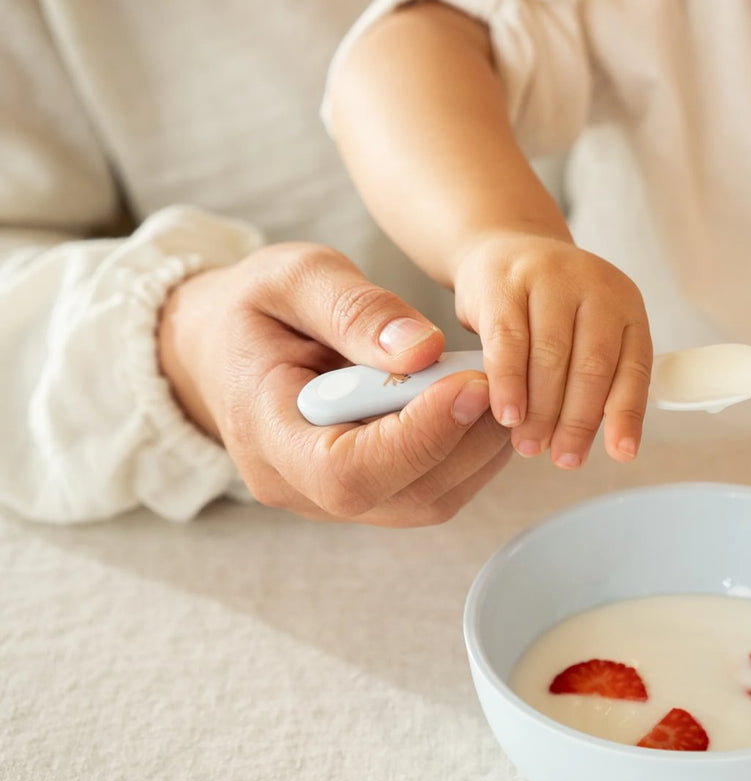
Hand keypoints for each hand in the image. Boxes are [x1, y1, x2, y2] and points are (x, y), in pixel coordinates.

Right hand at [158, 243, 511, 525]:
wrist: (224, 347)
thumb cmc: (256, 309)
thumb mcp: (293, 278)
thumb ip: (355, 310)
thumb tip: (423, 350)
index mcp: (264, 434)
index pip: (347, 472)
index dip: (418, 437)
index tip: (469, 385)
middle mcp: (298, 486)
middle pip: (403, 494)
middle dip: (465, 436)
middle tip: (496, 373)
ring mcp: (334, 502)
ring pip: (430, 500)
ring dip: (478, 446)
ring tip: (491, 380)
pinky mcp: (369, 496)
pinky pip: (435, 491)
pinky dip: (471, 450)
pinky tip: (477, 401)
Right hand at [451, 229, 651, 468]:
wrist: (503, 249)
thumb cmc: (548, 309)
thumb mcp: (586, 333)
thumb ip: (597, 378)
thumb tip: (601, 444)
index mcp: (626, 306)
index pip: (634, 367)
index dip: (627, 415)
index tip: (621, 454)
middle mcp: (595, 287)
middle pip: (592, 367)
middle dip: (578, 422)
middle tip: (563, 459)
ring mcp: (550, 279)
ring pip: (551, 358)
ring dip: (541, 411)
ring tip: (531, 445)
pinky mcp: (505, 283)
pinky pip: (508, 342)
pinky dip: (508, 384)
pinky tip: (507, 414)